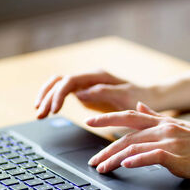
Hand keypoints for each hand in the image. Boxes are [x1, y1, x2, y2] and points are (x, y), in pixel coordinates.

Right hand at [34, 70, 154, 118]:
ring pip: (59, 85)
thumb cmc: (140, 97)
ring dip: (47, 97)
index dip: (58, 94)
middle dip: (47, 96)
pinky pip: (65, 93)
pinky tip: (48, 111)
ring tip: (40, 114)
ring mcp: (86, 83)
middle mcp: (89, 77)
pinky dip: (55, 100)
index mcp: (97, 75)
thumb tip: (80, 94)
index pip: (69, 81)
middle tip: (40, 114)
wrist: (149, 98)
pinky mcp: (86, 93)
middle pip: (59, 81)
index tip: (54, 110)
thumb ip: (103, 92)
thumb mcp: (124, 96)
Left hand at [86, 102, 189, 181]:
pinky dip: (136, 160)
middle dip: (105, 148)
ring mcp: (171, 141)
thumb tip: (140, 106)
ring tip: (102, 169)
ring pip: (134, 146)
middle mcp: (165, 128)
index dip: (107, 117)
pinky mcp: (178, 156)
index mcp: (165, 122)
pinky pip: (151, 156)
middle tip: (92, 160)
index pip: (130, 115)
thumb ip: (159, 117)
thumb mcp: (183, 127)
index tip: (89, 120)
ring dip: (114, 159)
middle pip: (126, 135)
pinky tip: (125, 165)